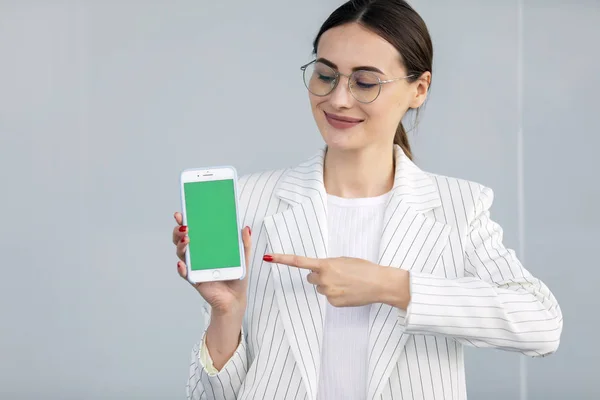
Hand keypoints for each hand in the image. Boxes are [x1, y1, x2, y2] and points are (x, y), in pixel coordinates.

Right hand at [172, 212, 250, 317]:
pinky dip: (182, 269)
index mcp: (206, 246)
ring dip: (180, 245)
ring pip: (181, 254)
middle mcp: (197, 255)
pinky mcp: (194, 279)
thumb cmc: (236, 276)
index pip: (193, 230)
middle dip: (178, 231)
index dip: (185, 221)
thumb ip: (245, 244)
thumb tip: (246, 228)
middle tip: (184, 226)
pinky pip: (185, 274)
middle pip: (181, 240)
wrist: (235, 298)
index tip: (182, 212)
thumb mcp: (243, 258)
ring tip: (186, 240)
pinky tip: (182, 264)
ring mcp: (194, 267)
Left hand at [264, 254, 410, 308]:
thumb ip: (328, 265)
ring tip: (345, 283)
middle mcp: (323, 279)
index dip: (282, 259)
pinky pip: (328, 297)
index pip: (299, 262)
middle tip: (336, 274)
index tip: (267, 257)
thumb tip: (319, 272)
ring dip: (328, 285)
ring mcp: (328, 293)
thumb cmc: (363, 268)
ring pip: (320, 288)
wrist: (379, 283)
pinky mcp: (333, 303)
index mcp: (325, 265)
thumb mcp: (343, 261)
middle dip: (319, 276)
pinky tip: (348, 291)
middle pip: (311, 277)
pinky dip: (336, 294)